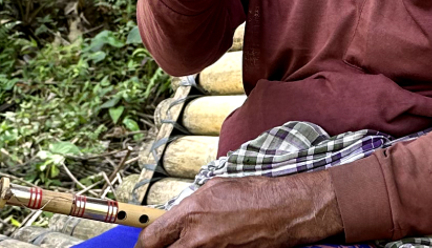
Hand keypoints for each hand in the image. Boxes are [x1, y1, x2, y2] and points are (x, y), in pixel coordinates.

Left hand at [137, 172, 341, 247]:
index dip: (145, 245)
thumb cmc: (255, 196)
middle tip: (167, 246)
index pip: (150, 239)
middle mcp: (198, 239)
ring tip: (198, 241)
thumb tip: (171, 221)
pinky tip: (215, 244)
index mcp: (190, 214)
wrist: (286, 211)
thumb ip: (186, 208)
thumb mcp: (213, 189)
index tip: (147, 245)